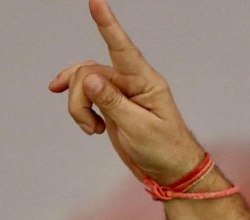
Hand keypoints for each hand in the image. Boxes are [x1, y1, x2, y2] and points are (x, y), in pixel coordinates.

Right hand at [49, 0, 204, 184]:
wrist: (171, 172)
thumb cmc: (165, 150)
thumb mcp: (139, 129)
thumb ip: (112, 103)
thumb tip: (89, 78)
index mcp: (147, 83)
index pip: (124, 49)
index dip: (109, 25)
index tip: (96, 2)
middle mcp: (133, 82)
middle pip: (89, 72)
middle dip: (79, 97)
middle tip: (90, 127)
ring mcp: (120, 92)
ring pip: (82, 83)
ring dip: (78, 107)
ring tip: (92, 130)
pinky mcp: (111, 104)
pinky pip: (84, 95)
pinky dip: (79, 110)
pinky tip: (89, 127)